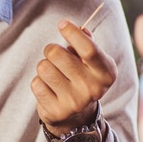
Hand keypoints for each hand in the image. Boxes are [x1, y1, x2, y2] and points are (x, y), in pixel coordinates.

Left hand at [31, 19, 117, 141]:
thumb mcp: (91, 62)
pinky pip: (36, 83)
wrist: (76, 117)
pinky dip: (39, 82)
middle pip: (57, 54)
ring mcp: (75, 101)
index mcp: (106, 73)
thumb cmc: (81, 78)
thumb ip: (87, 43)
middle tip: (54, 56)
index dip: (73, 33)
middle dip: (51, 50)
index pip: (88, 49)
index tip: (62, 24)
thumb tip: (81, 28)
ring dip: (44, 67)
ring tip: (54, 75)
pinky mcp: (56, 111)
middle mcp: (93, 88)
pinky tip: (49, 89)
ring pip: (43, 67)